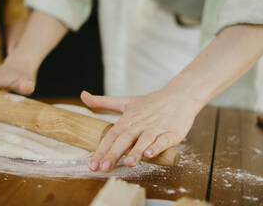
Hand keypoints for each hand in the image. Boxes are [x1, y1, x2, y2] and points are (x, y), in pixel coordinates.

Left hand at [81, 90, 202, 171]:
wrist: (179, 96)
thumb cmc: (150, 103)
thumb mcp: (125, 102)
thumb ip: (103, 102)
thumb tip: (83, 95)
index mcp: (128, 119)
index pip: (111, 135)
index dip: (101, 150)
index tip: (92, 165)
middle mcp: (140, 124)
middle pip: (125, 139)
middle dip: (114, 154)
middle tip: (104, 167)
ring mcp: (156, 128)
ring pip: (144, 140)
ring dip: (136, 152)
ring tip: (128, 164)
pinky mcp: (171, 132)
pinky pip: (163, 141)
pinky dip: (157, 147)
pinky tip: (150, 155)